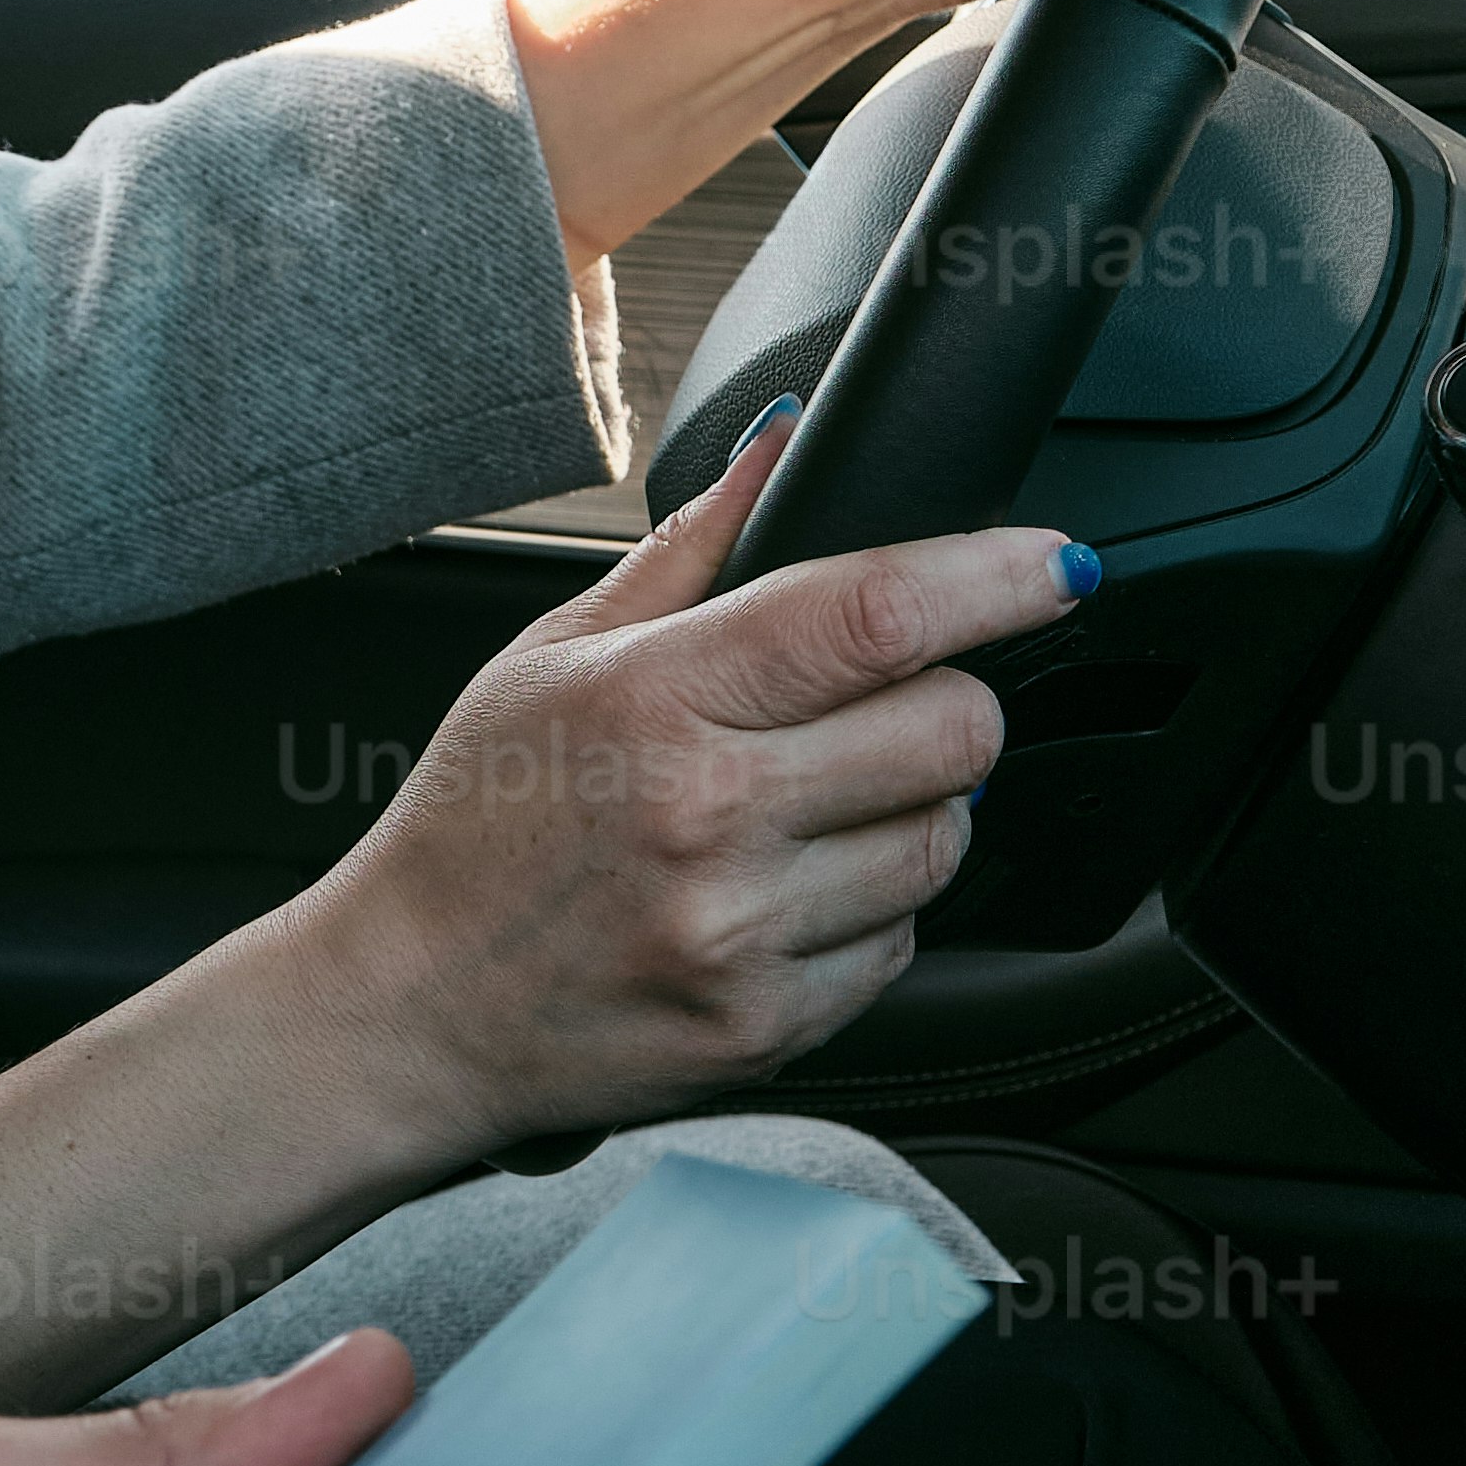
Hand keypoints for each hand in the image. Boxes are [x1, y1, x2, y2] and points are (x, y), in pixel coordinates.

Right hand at [299, 417, 1082, 1174]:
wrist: (409, 1009)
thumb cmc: (475, 825)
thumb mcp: (552, 656)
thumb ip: (692, 551)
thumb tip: (787, 440)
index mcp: (653, 699)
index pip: (878, 614)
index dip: (996, 577)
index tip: (1056, 566)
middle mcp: (705, 815)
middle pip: (954, 730)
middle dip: (946, 707)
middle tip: (876, 714)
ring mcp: (741, 931)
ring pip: (945, 842)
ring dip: (907, 816)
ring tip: (804, 817)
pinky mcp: (766, 1025)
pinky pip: (899, 946)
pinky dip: (864, 916)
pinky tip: (776, 901)